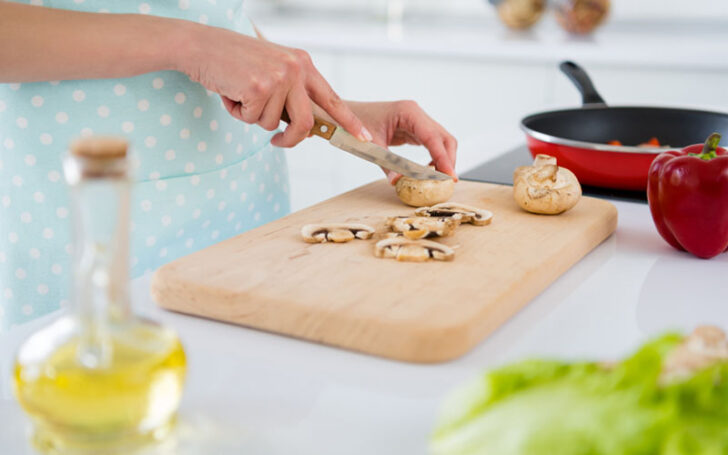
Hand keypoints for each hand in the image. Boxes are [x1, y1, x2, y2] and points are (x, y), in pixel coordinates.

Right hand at [179, 24, 370, 146]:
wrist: (202, 45)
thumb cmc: (235, 63)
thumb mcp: (273, 71)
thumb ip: (292, 95)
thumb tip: (306, 129)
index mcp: (303, 64)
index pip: (332, 98)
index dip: (348, 122)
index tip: (363, 138)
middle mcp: (295, 68)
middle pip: (306, 123)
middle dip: (290, 139)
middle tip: (277, 142)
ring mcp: (278, 77)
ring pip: (272, 123)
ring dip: (252, 117)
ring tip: (240, 93)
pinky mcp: (257, 87)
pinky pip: (251, 120)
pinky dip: (237, 113)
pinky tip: (230, 91)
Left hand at [346, 101, 457, 183]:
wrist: (344, 115)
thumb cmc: (353, 124)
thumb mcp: (371, 146)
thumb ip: (386, 164)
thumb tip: (397, 182)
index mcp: (408, 112)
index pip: (433, 137)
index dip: (444, 158)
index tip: (450, 176)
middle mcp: (416, 114)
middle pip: (444, 138)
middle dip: (448, 160)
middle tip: (448, 181)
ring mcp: (416, 120)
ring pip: (440, 141)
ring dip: (443, 159)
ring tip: (439, 179)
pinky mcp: (413, 129)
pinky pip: (430, 143)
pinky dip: (434, 157)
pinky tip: (428, 171)